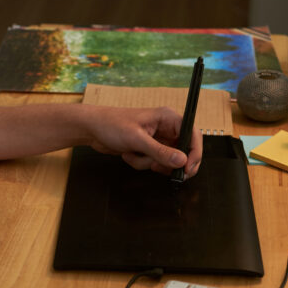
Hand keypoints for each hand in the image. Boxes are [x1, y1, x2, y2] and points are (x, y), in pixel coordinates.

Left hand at [83, 105, 202, 178]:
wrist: (92, 129)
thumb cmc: (112, 125)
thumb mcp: (137, 140)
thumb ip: (161, 152)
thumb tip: (182, 161)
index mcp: (168, 118)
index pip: (193, 135)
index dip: (194, 153)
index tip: (187, 169)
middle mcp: (166, 128)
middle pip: (183, 151)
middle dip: (169, 163)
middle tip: (159, 169)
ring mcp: (158, 139)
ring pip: (167, 161)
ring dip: (150, 163)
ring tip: (134, 155)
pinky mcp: (149, 149)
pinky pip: (154, 163)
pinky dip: (141, 163)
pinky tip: (128, 154)